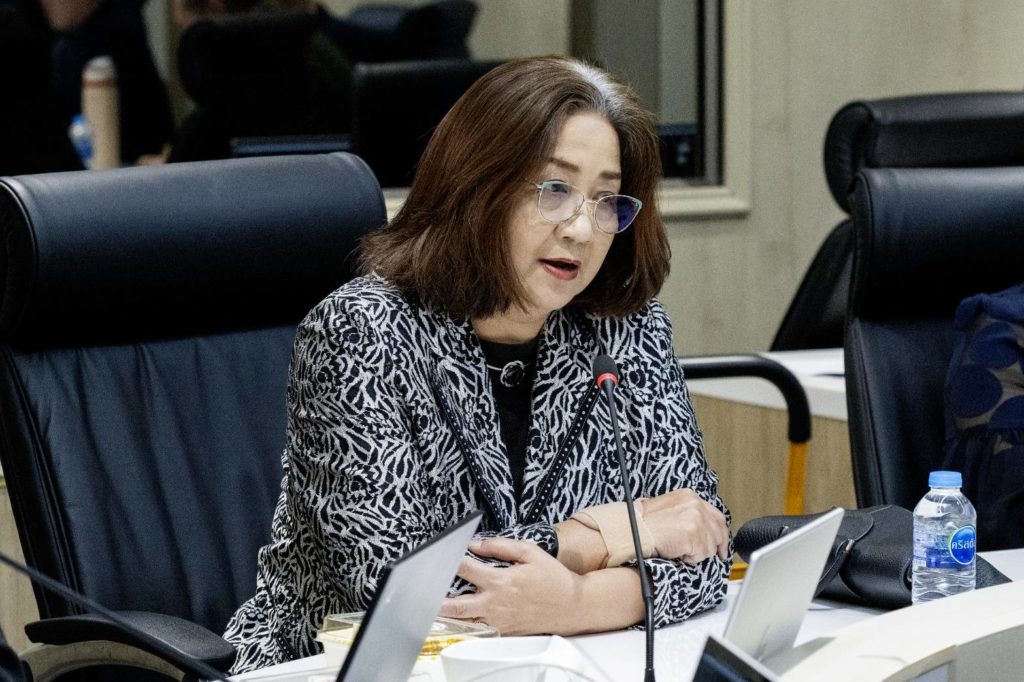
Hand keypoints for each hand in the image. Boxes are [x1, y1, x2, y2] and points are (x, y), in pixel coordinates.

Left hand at [439, 537, 583, 634]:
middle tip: (424, 596)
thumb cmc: (553, 577)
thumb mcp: (529, 552)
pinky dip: (471, 622)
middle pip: (457, 606)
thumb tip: (476, 544)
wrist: (573, 605)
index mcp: (501, 581)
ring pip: (467, 620)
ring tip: (436, 607)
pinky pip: (482, 628)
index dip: (450, 561)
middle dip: (438, 602)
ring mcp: (500, 621)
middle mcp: (496, 604)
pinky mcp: (506, 631)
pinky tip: (464, 616)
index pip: (466, 569)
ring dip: (451, 614)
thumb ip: (500, 546)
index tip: (440, 555)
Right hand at [639, 489, 729, 562]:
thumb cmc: (645, 522)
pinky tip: (679, 553)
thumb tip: (703, 528)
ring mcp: (696, 520)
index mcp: (690, 497)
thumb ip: (688, 513)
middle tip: (716, 555)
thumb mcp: (669, 507)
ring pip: (710, 545)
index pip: (716, 515)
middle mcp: (696, 506)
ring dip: (698, 552)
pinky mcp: (694, 536)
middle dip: (717, 545)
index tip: (722, 543)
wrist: (634, 529)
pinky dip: (691, 558)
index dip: (721, 531)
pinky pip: (701, 554)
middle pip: (718, 531)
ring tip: (682, 550)